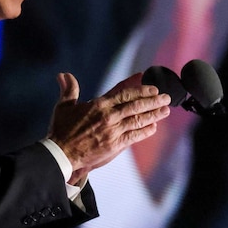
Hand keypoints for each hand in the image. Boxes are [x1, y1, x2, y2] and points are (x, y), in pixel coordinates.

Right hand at [47, 72, 170, 180]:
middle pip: (136, 105)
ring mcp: (113, 130)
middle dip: (153, 101)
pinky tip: (154, 127)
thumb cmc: (61, 130)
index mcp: (99, 104)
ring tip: (166, 110)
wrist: (61, 154)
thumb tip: (63, 74)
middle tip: (166, 97)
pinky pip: (134, 136)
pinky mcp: (114, 145)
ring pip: (138, 120)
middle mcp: (109, 116)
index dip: (141, 90)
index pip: (125, 93)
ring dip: (154, 114)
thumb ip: (69, 89)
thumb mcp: (64, 106)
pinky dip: (145, 131)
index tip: (153, 88)